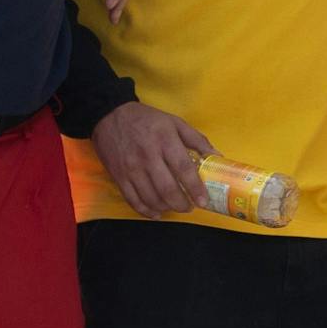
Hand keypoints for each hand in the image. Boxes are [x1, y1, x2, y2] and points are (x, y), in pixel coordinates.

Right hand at [92, 101, 213, 218]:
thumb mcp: (175, 122)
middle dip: (181, 204)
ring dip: (166, 208)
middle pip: (167, 189)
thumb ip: (197, 140)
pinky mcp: (118, 176)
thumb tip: (217, 157)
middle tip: (189, 207)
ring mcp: (131, 168)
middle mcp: (147, 156)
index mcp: (165, 141)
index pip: (183, 169)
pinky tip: (157, 212)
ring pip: (150, 198)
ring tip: (175, 207)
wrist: (109, 115)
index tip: (203, 200)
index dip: (195, 188)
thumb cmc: (147, 119)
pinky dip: (146, 210)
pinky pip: (133, 200)